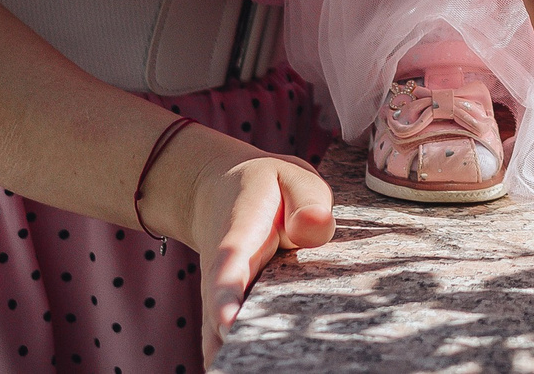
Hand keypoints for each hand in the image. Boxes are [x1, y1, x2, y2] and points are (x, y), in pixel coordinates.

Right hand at [172, 133, 333, 367]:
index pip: (229, 269)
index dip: (227, 297)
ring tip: (268, 371)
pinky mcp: (227, 313)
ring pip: (221, 336)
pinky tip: (261, 371)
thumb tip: (317, 227)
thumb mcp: (290, 178)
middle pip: (220, 317)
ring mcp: (220, 299)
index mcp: (239, 238)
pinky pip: (231, 339)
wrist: (216, 192)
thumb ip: (307, 200)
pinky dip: (244, 356)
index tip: (227, 325)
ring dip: (239, 356)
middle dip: (235, 344)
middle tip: (259, 366)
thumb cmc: (265, 189)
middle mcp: (222, 276)